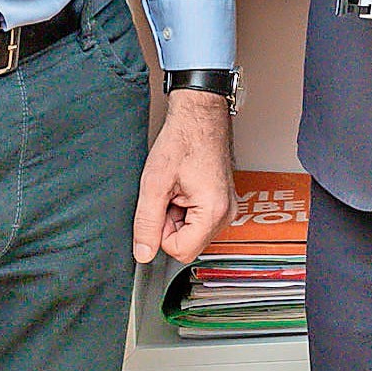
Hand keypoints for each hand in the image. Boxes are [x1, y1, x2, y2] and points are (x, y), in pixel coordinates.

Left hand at [133, 90, 236, 265]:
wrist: (199, 117)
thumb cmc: (183, 140)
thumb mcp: (154, 184)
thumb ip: (146, 223)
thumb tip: (143, 253)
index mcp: (214, 211)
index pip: (180, 251)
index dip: (161, 233)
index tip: (161, 208)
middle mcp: (227, 214)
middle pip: (188, 244)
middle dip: (170, 224)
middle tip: (168, 195)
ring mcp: (228, 208)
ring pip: (192, 233)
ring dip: (176, 216)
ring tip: (176, 188)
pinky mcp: (223, 202)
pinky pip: (199, 220)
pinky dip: (185, 208)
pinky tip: (183, 187)